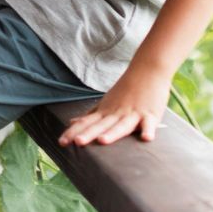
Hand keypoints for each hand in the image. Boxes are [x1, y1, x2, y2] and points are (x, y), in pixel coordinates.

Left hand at [57, 62, 171, 146]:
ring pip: (122, 125)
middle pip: (101, 125)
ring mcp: (133, 113)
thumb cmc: (127, 89)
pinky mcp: (151, 114)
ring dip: (113, 133)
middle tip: (77, 143)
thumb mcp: (106, 102)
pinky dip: (149, 130)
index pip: (86, 123)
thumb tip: (72, 122)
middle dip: (89, 134)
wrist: (148, 69)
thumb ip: (91, 115)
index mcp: (105, 112)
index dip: (73, 132)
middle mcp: (116, 113)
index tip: (61, 143)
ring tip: (103, 141)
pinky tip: (146, 138)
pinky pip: (150, 124)